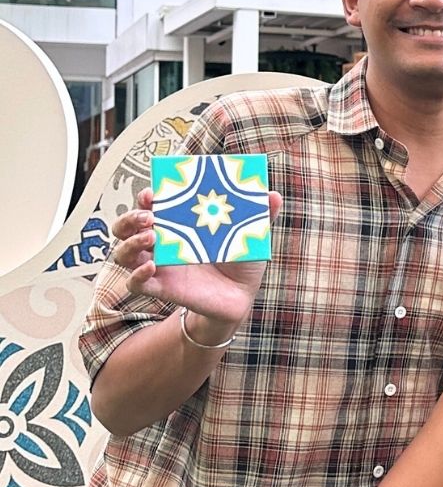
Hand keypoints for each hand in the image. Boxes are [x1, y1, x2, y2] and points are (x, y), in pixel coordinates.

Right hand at [110, 186, 282, 325]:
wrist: (242, 294)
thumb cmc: (241, 258)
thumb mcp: (250, 234)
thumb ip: (260, 213)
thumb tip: (274, 194)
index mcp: (176, 222)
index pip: (149, 206)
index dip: (146, 197)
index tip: (154, 193)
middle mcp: (160, 242)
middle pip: (125, 227)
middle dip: (130, 218)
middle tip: (149, 216)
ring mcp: (158, 266)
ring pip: (123, 254)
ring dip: (130, 243)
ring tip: (150, 237)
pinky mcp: (162, 288)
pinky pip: (136, 284)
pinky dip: (137, 276)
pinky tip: (152, 266)